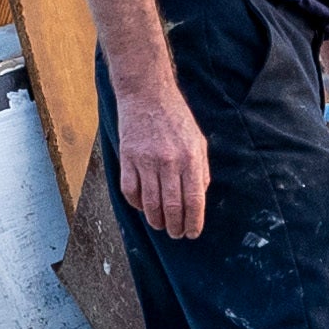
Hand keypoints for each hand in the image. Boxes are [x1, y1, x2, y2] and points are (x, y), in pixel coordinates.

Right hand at [116, 89, 211, 240]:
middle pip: (172, 206)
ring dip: (156, 220)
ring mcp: (146, 161)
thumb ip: (200, 169)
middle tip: (176, 234)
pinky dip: (136, 204)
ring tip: (160, 226)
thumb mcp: (198, 141)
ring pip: (150, 203)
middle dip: (175, 226)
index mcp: (190, 157)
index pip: (194, 199)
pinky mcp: (127, 159)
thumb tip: (199, 197)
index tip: (193, 233)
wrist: (146, 94)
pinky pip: (130, 191)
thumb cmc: (175, 118)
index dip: (194, 221)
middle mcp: (169, 162)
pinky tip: (143, 208)